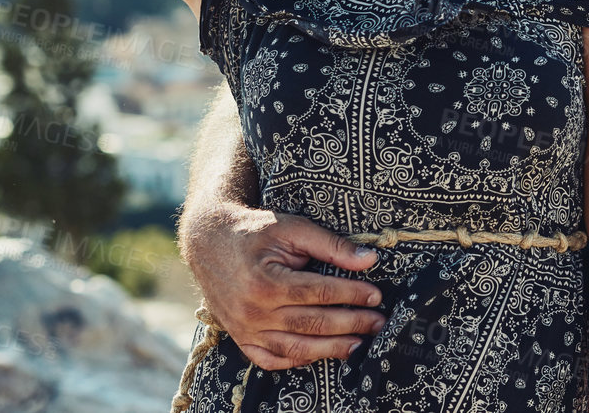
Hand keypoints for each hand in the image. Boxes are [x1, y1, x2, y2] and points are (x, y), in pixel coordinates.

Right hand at [181, 202, 384, 370]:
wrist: (209, 242)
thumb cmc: (255, 231)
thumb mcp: (292, 228)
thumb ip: (331, 245)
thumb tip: (369, 260)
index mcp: (266, 281)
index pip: (319, 293)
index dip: (351, 294)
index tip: (376, 295)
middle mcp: (254, 311)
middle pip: (312, 323)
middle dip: (351, 324)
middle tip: (378, 322)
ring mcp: (245, 329)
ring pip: (295, 348)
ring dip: (331, 349)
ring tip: (359, 344)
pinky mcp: (240, 337)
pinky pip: (271, 360)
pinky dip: (297, 361)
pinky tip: (321, 353)